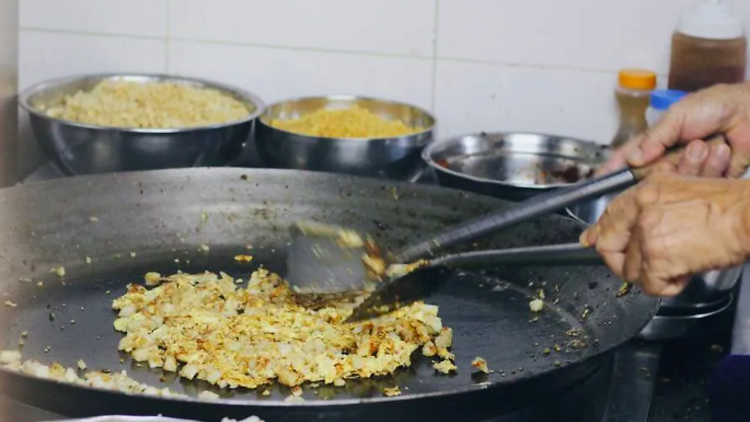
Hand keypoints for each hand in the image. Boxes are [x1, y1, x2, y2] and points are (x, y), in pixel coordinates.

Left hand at [580, 173, 749, 295]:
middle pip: (608, 246)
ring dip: (654, 275)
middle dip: (622, 262)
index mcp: (644, 192)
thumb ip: (652, 206)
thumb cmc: (728, 205)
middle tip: (643, 268)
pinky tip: (684, 272)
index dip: (599, 234)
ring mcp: (646, 234)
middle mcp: (640, 211)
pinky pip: (650, 285)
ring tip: (679, 264)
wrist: (749, 215)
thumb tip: (635, 222)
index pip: (608, 216)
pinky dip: (668, 286)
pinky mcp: (657, 257)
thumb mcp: (681, 190)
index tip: (591, 242)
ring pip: (631, 270)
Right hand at [599, 82, 749, 177]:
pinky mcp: (707, 180)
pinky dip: (712, 166)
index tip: (597, 182)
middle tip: (673, 157)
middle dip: (660, 168)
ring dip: (692, 161)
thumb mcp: (679, 115)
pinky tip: (721, 149)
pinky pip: (700, 184)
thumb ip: (655, 137)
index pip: (627, 158)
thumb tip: (634, 159)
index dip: (612, 170)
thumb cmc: (715, 106)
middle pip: (648, 176)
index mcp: (656, 141)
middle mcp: (668, 158)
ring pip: (675, 181)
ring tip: (706, 143)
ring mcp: (687, 169)